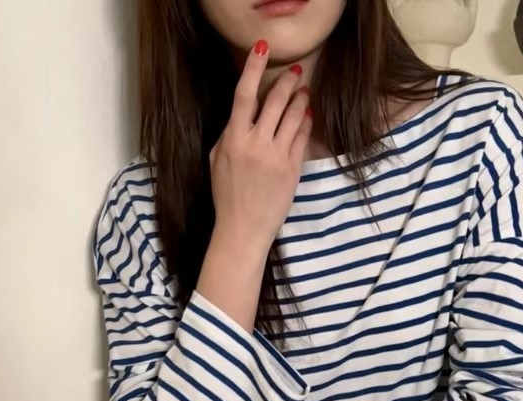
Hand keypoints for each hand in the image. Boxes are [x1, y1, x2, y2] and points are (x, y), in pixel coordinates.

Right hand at [208, 42, 313, 248]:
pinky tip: (306, 115)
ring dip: (299, 99)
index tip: (262, 49)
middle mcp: (256, 143)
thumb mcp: (216, 161)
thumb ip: (228, 135)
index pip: (244, 94)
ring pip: (292, 116)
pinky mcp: (292, 169)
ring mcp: (277, 156)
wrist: (243, 229)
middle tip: (294, 72)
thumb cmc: (226, 196)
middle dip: (286, 81)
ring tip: (303, 90)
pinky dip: (305, 123)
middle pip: (274, 101)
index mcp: (234, 139)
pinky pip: (302, 138)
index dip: (254, 68)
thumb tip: (242, 115)